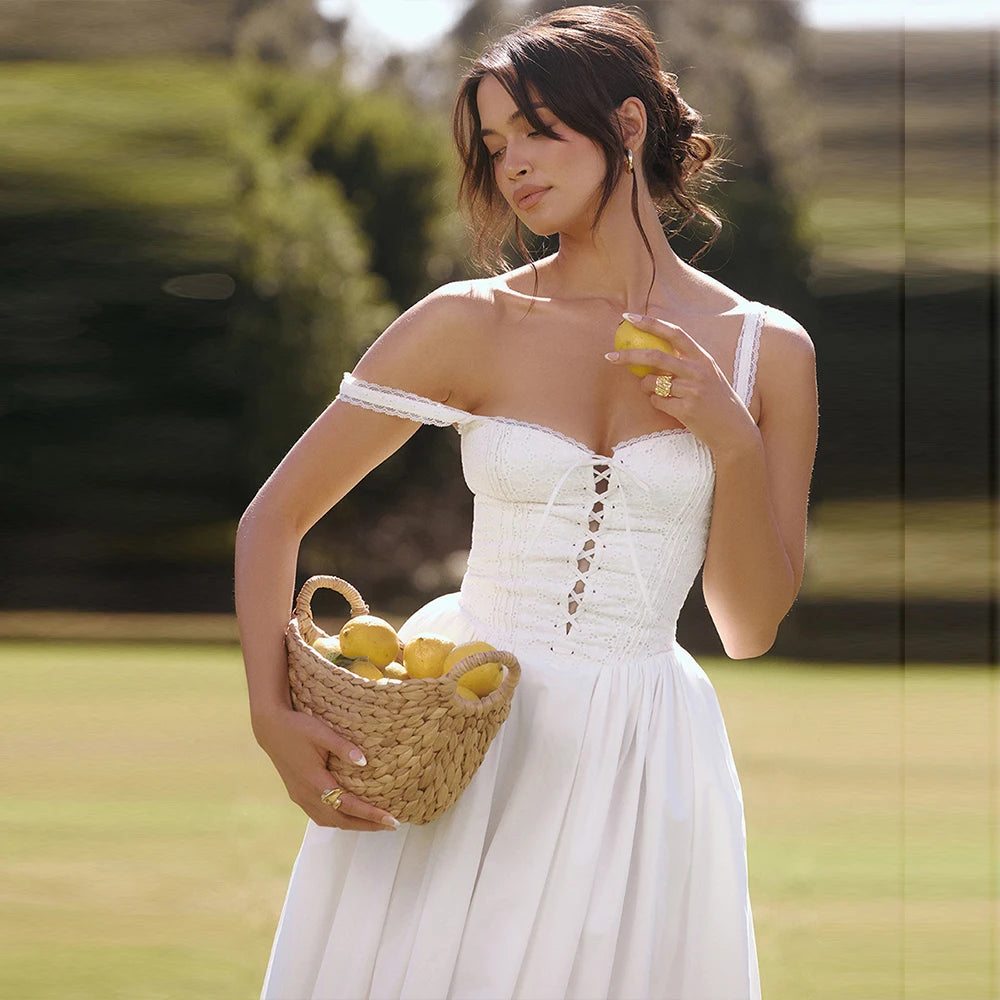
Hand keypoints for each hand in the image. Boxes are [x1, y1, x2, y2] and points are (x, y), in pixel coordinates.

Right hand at [251, 704, 398, 831]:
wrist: (270, 728)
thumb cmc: (297, 727)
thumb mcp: (321, 732)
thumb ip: (343, 747)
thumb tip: (364, 762)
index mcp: (315, 781)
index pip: (348, 805)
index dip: (370, 814)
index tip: (391, 819)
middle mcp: (307, 795)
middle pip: (341, 820)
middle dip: (367, 825)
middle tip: (391, 824)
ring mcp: (300, 797)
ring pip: (329, 821)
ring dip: (353, 825)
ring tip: (374, 822)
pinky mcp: (297, 795)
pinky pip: (320, 815)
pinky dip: (338, 819)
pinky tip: (349, 815)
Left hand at [606, 312, 758, 456]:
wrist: (733, 430)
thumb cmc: (715, 400)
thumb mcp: (706, 374)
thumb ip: (684, 362)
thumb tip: (649, 354)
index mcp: (702, 357)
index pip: (674, 332)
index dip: (651, 323)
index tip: (629, 317)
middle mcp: (698, 371)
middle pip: (655, 357)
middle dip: (629, 356)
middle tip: (609, 357)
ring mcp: (692, 390)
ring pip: (652, 383)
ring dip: (646, 386)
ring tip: (655, 391)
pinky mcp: (686, 410)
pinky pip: (657, 402)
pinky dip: (656, 402)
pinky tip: (670, 406)